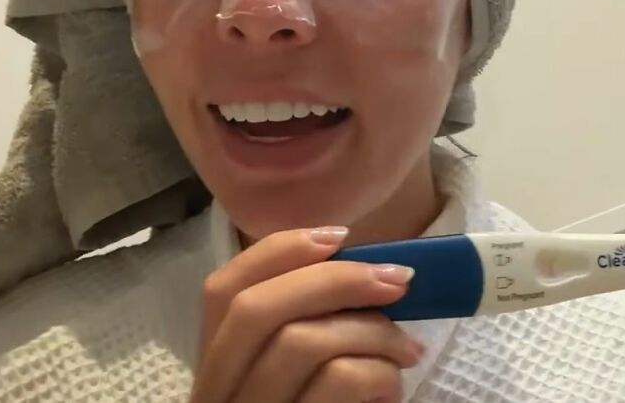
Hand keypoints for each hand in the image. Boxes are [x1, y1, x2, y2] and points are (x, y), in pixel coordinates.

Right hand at [189, 226, 423, 402]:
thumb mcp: (298, 384)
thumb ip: (311, 333)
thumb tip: (369, 274)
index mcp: (217, 371)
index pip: (221, 291)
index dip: (278, 253)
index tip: (338, 237)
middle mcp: (218, 397)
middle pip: (257, 309)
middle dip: (335, 280)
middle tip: (397, 280)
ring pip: (299, 343)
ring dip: (370, 331)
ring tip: (407, 348)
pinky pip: (335, 386)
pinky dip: (375, 372)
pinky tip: (394, 386)